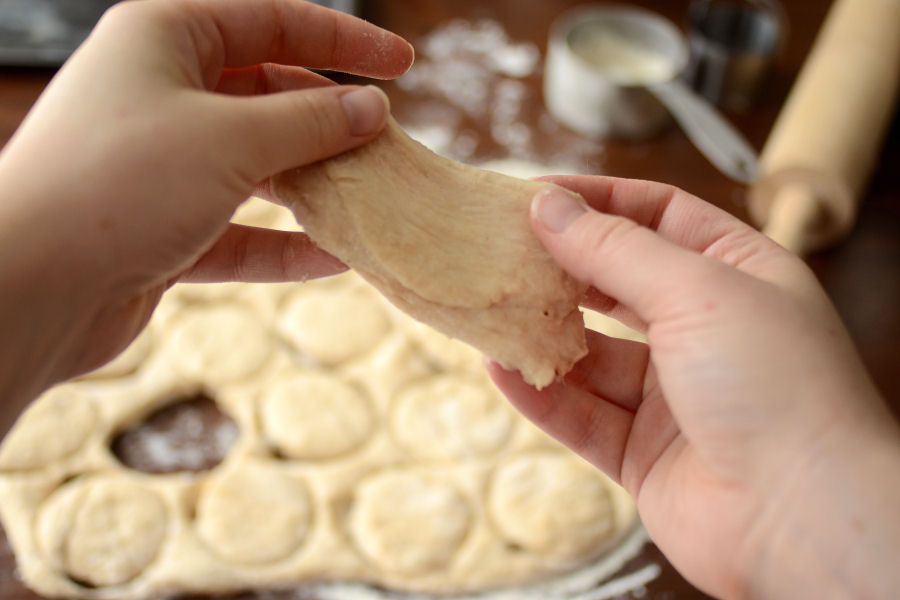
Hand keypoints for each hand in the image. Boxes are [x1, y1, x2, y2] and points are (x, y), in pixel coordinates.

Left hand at [0, 0, 412, 412]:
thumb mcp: (232, 138)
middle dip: (330, 120)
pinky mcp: (164, 230)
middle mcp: (161, 95)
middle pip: (268, 96)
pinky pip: (239, 230)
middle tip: (388, 144)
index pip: (273, 22)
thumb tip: (371, 109)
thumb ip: (311, 122)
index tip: (402, 64)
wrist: (31, 287)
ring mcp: (162, 166)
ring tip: (370, 199)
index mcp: (165, 40)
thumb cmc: (121, 183)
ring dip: (313, 185)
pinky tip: (335, 259)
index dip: (345, 40)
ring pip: (256, 166)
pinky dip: (284, 245)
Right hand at [489, 176, 899, 598]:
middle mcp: (705, 330)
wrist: (806, 520)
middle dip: (560, 267)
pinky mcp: (644, 452)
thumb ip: (614, 249)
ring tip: (491, 310)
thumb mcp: (695, 290)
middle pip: (616, 284)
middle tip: (500, 249)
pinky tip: (502, 368)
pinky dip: (542, 393)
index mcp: (738, 275)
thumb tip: (550, 205)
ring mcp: (673, 395)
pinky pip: (581, 414)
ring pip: (591, 355)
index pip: (659, 216)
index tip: (536, 193)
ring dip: (542, 335)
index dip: (599, 200)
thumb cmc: (777, 387)